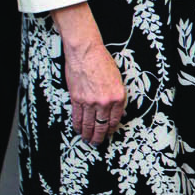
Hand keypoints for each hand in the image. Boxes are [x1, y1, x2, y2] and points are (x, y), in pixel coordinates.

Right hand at [52, 3, 125, 144]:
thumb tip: (115, 110)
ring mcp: (90, 102)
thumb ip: (116, 96)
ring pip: (89, 124)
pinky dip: (78, 126)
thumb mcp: (117, 79)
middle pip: (102, 125)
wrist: (86, 52)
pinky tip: (78, 130)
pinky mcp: (77, 99)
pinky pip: (77, 117)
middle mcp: (105, 102)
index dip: (112, 129)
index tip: (109, 133)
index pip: (116, 120)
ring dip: (88, 135)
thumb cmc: (101, 61)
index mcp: (118, 97)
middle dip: (100, 137)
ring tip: (88, 140)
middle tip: (98, 143)